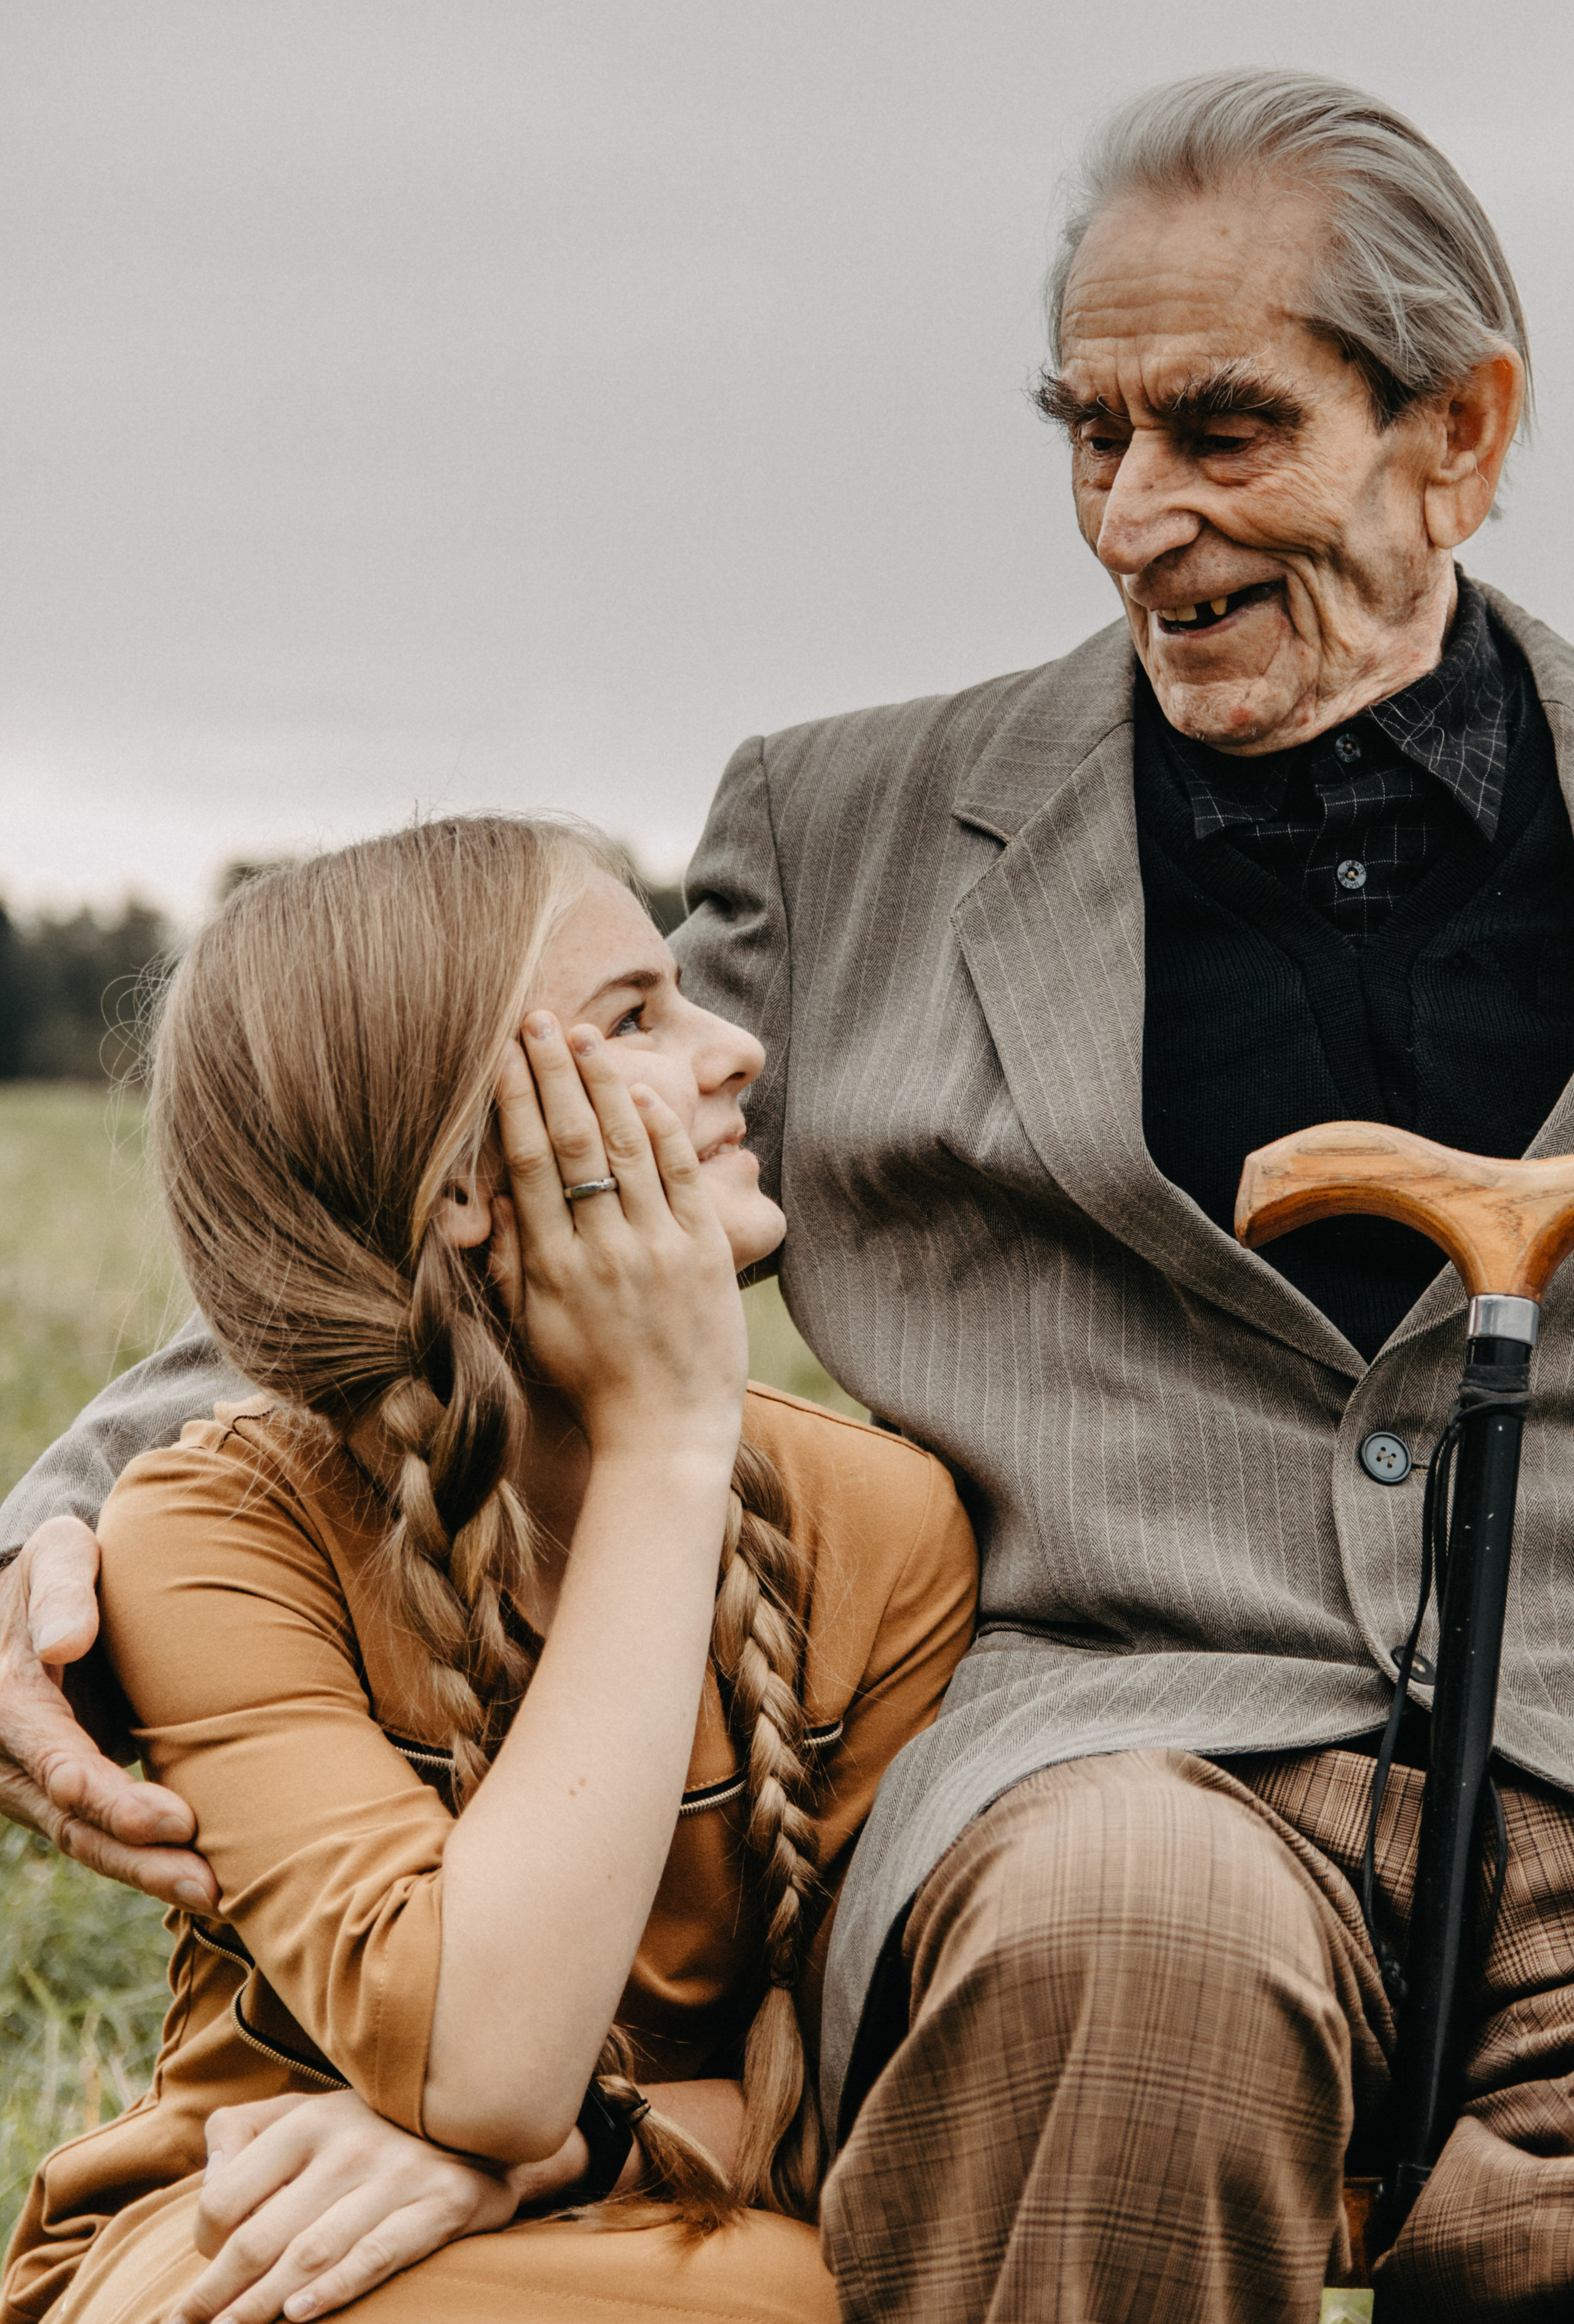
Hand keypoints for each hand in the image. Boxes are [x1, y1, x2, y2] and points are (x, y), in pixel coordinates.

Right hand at [0, 1516, 217, 1910]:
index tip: (178, 1822)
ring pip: (89, 1842)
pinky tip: (203, 1881)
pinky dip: (147, 1860)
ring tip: (216, 1897)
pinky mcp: (69, 1790)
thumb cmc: (62, 1568)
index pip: (62, 1766)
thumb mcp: (59, 1554)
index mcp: (10, 1704)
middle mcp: (15, 1759)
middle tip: (209, 1887)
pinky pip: (103, 1834)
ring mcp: (38, 1782)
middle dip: (140, 1861)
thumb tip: (64, 1643)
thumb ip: (61, 1589)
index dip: (116, 1801)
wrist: (51, 1599)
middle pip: (75, 1824)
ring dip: (148, 1874)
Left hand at [172, 2089, 567, 2323]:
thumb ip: (245, 2133)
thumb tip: (208, 2184)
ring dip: (260, 2304)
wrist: (478, 2119)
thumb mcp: (306, 2110)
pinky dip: (335, 2288)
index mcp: (306, 2120)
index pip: (228, 2195)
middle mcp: (347, 2144)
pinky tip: (299, 2314)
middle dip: (216, 2294)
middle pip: (261, 2236)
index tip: (201, 2271)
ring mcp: (395, 2175)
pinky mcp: (437, 2205)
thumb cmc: (368, 2126)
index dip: (203, 2242)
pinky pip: (376, 2255)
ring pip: (310, 2254)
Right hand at [488, 1015, 746, 1465]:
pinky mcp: (705, 1252)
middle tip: (539, 1020)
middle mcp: (601, 1251)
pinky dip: (664, 1130)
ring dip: (607, 1084)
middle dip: (554, 1073)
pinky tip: (645, 1091)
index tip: (501, 1055)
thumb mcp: (528, 1328)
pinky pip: (684, 1176)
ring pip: (628, 1146)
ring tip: (586, 1038)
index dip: (515, 1103)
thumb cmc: (589, 1382)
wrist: (664, 1434)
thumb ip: (506, 1262)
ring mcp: (657, 1249)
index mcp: (550, 1268)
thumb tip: (491, 1197)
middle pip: (573, 1141)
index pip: (528, 1165)